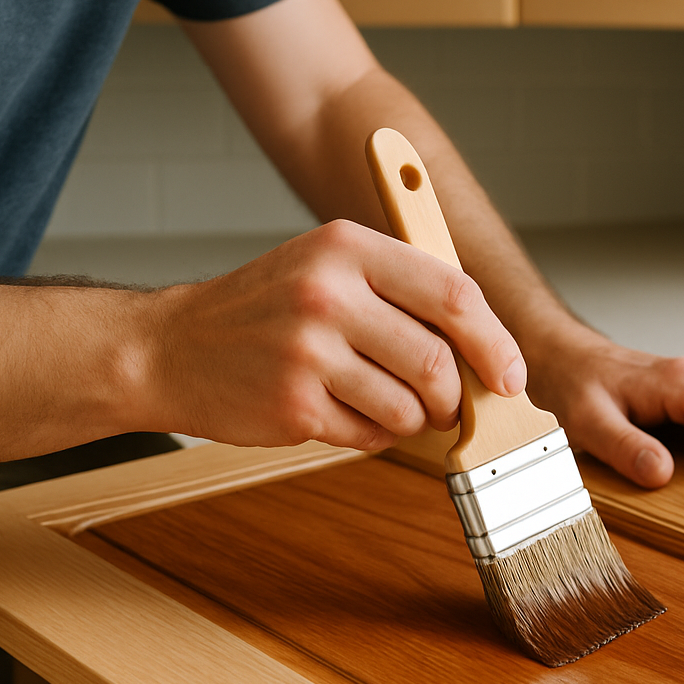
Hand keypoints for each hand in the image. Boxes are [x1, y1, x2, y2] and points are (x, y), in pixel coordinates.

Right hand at [143, 219, 525, 451]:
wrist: (173, 349)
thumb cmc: (264, 310)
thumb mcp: (328, 266)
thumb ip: (403, 291)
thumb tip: (485, 345)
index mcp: (347, 247)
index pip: (454, 293)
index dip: (494, 341)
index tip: (510, 374)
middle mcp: (327, 293)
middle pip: (437, 362)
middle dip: (454, 396)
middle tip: (446, 404)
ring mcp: (308, 352)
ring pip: (409, 408)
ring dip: (413, 420)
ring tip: (384, 404)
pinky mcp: (294, 406)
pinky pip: (371, 435)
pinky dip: (373, 434)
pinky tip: (342, 413)